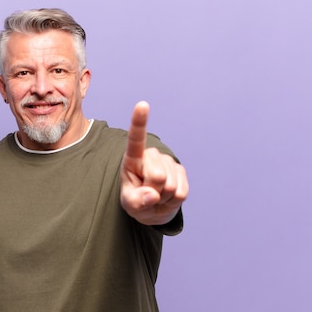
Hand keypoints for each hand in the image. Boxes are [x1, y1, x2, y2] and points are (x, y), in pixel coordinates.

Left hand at [120, 101, 188, 225]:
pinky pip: (181, 193)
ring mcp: (168, 162)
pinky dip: (173, 202)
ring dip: (163, 198)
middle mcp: (152, 156)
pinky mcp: (181, 171)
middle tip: (148, 194)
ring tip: (156, 196)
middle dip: (154, 192)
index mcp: (133, 158)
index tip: (143, 104)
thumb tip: (153, 195)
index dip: (139, 122)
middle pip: (158, 177)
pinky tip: (167, 197)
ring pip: (170, 187)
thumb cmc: (136, 201)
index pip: (135, 139)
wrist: (153, 207)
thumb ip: (136, 201)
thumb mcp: (130, 204)